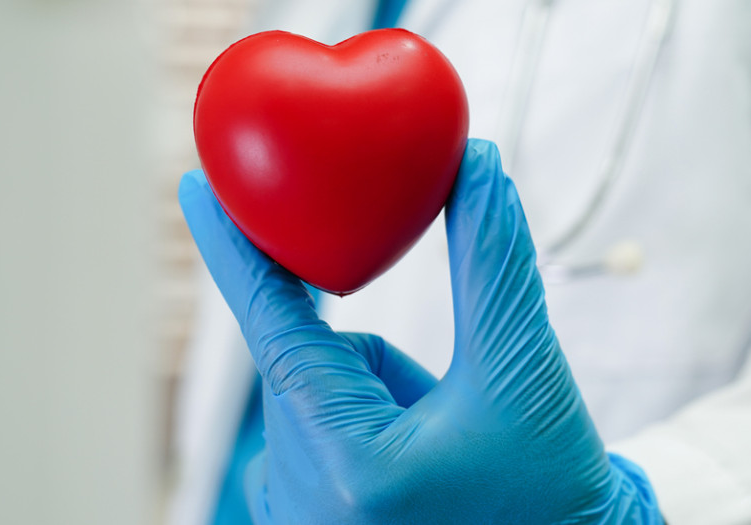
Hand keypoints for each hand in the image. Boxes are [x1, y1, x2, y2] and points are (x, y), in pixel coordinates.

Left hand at [180, 139, 661, 523]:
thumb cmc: (554, 487)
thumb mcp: (524, 368)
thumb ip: (491, 260)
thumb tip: (472, 162)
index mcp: (352, 466)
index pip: (276, 330)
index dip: (236, 249)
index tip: (196, 188)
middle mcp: (304, 506)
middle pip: (312, 364)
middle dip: (378, 361)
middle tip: (446, 404)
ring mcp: (297, 522)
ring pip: (316, 395)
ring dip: (375, 393)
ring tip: (443, 450)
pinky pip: (313, 435)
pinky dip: (360, 423)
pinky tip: (415, 467)